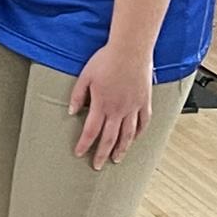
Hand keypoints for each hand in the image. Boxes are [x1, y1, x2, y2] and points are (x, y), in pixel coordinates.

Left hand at [68, 41, 152, 170]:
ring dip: (122, 149)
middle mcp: (119, 110)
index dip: (85, 144)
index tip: (79, 153)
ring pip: (128, 134)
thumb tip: (71, 112)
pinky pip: (143, 122)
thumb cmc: (106, 60)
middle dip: (102, 154)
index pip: (91, 131)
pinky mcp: (145, 101)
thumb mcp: (85, 76)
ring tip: (116, 159)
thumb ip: (77, 95)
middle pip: (110, 138)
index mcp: (102, 104)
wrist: (130, 50)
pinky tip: (135, 139)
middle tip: (97, 166)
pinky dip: (139, 133)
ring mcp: (134, 107)